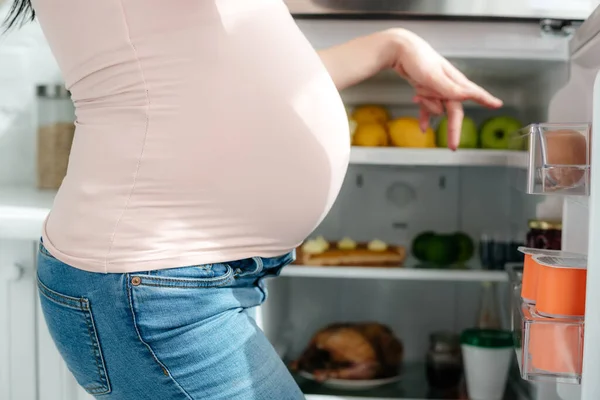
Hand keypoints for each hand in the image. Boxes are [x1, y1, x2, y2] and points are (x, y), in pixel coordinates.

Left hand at [387, 29, 502, 149]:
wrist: (399, 49)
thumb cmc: (418, 59)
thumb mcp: (433, 75)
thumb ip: (449, 88)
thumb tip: (466, 96)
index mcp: (454, 81)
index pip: (473, 94)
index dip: (485, 100)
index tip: (497, 105)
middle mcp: (448, 85)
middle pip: (454, 111)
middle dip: (453, 128)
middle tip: (453, 147)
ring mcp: (437, 88)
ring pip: (437, 108)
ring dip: (427, 105)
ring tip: (418, 91)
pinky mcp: (426, 90)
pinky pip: (428, 108)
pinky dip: (424, 116)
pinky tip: (423, 128)